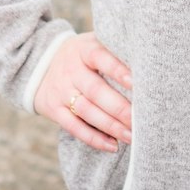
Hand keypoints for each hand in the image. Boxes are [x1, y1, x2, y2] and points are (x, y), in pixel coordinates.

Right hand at [33, 32, 132, 151]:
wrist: (40, 64)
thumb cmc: (82, 55)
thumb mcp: (93, 43)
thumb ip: (115, 50)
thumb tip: (148, 63)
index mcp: (84, 50)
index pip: (101, 57)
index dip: (118, 70)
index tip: (137, 83)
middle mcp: (71, 70)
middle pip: (96, 91)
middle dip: (120, 108)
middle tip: (141, 120)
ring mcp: (61, 91)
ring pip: (87, 111)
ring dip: (111, 126)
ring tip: (132, 136)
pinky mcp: (54, 110)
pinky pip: (74, 127)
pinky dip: (94, 138)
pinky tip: (112, 145)